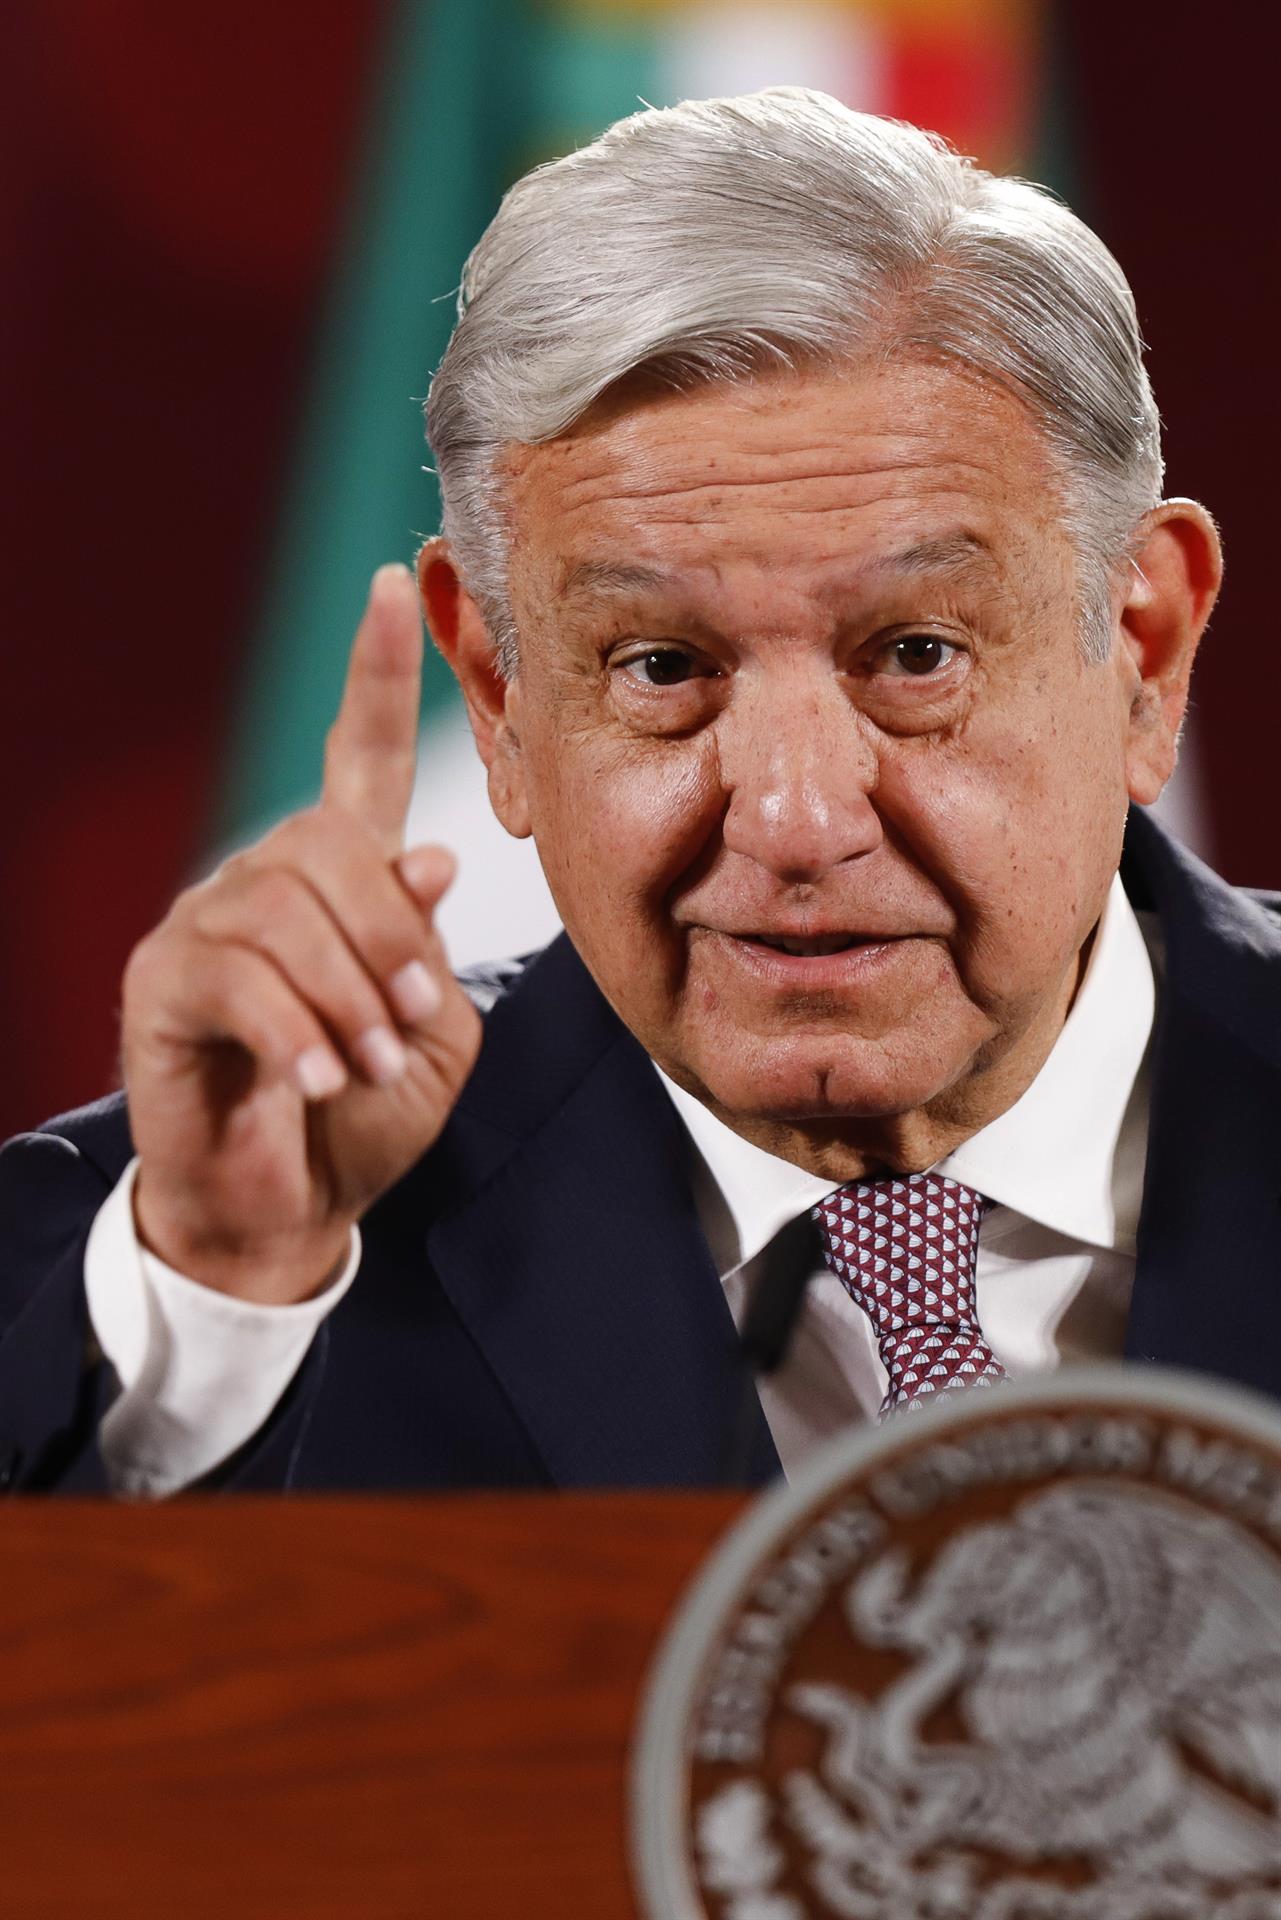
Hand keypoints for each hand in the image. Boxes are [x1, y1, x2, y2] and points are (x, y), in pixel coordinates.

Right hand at [123, 564, 482, 1302]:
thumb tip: (427, 854)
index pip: (359, 754)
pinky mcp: (160, 986)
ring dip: (348, 995)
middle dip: (390, 931)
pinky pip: (234, 976)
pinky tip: (322, 1081)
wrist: (292, 1206)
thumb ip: (428, 943)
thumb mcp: (431, 1028)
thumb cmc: (367, 1111)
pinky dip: (296, 1033)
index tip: (398, 580)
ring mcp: (204, 925)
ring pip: (282, 909)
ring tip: (374, 1063)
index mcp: (341, 877)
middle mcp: (265, 880)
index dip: (376, 671)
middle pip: (329, 840)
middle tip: (415, 1016)